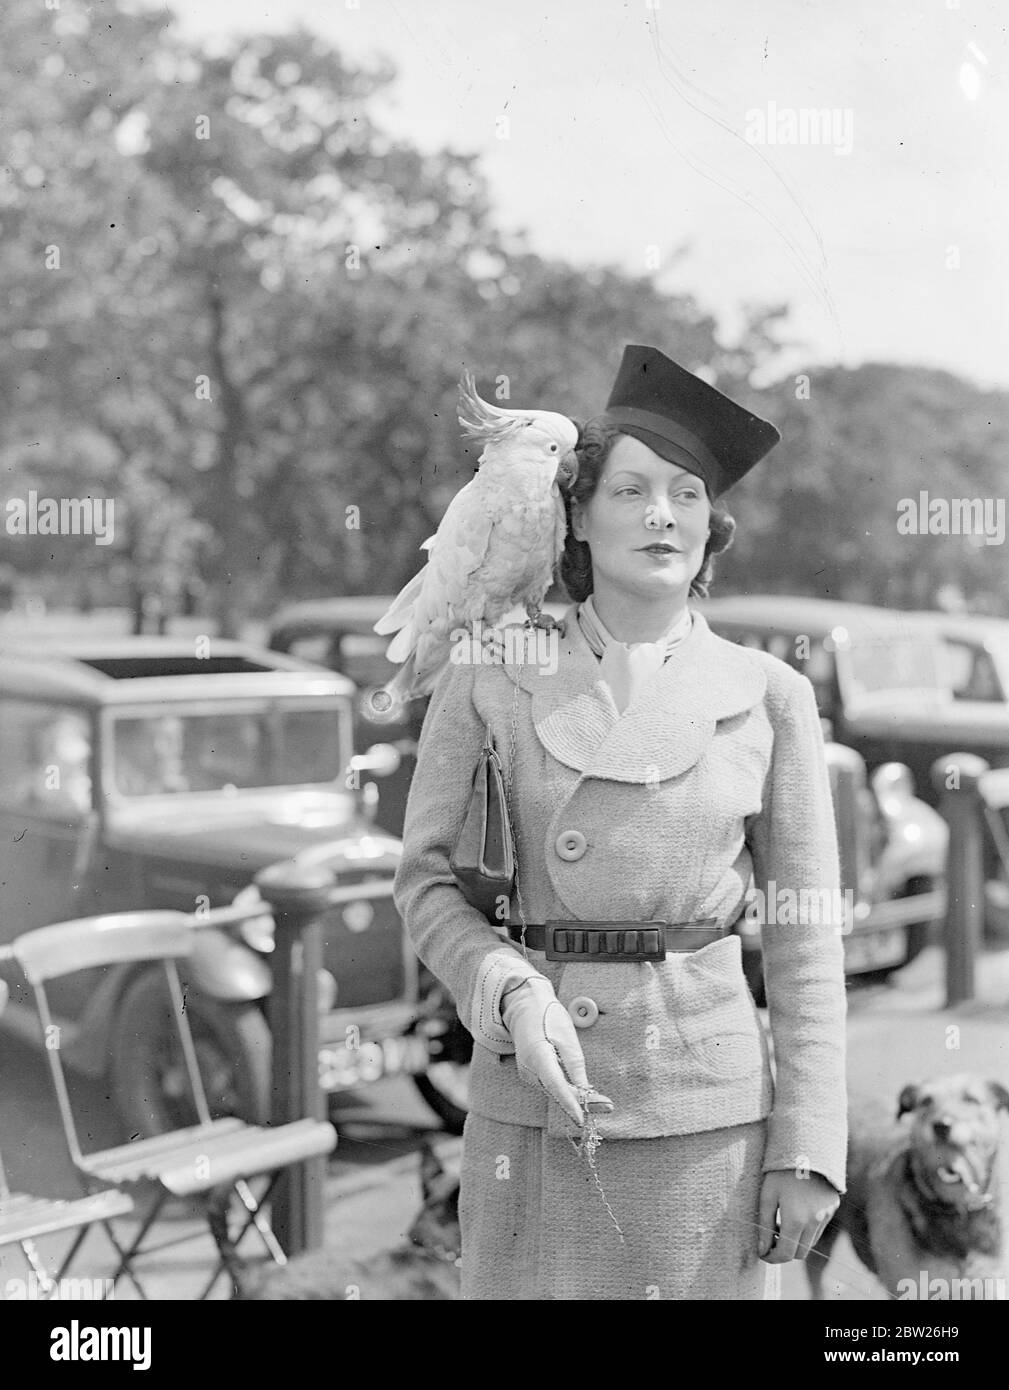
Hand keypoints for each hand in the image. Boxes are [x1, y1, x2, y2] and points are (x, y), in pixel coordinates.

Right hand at [501, 976, 611, 1125]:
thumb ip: (575, 1064)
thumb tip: (585, 1091)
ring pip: (555, 1092)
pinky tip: (585, 1094)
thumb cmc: (547, 1017)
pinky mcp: (532, 1074)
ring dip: (577, 1098)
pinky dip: (568, 1091)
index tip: (582, 1120)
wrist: (524, 1007)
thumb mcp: (566, 1036)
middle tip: (609, 1106)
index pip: (555, 1085)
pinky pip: (552, 1086)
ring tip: (603, 1103)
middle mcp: (529, 1070)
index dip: (569, 1103)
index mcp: (537, 1056)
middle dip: (582, 1102)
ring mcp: (529, 1074)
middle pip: (558, 1092)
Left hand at [757, 1170, 838, 1263]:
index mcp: (796, 1219)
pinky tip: (796, 1215)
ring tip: (782, 1225)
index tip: (763, 1253)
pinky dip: (807, 1230)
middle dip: (784, 1252)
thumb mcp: (767, 1195)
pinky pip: (819, 1229)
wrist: (806, 1147)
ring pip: (810, 1243)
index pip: (786, 1254)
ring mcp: (826, 1215)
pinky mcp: (832, 1208)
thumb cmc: (781, 1171)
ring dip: (796, 1242)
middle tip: (771, 1239)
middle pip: (800, 1253)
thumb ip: (764, 1225)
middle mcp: (814, 1221)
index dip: (772, 1258)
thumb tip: (762, 1250)